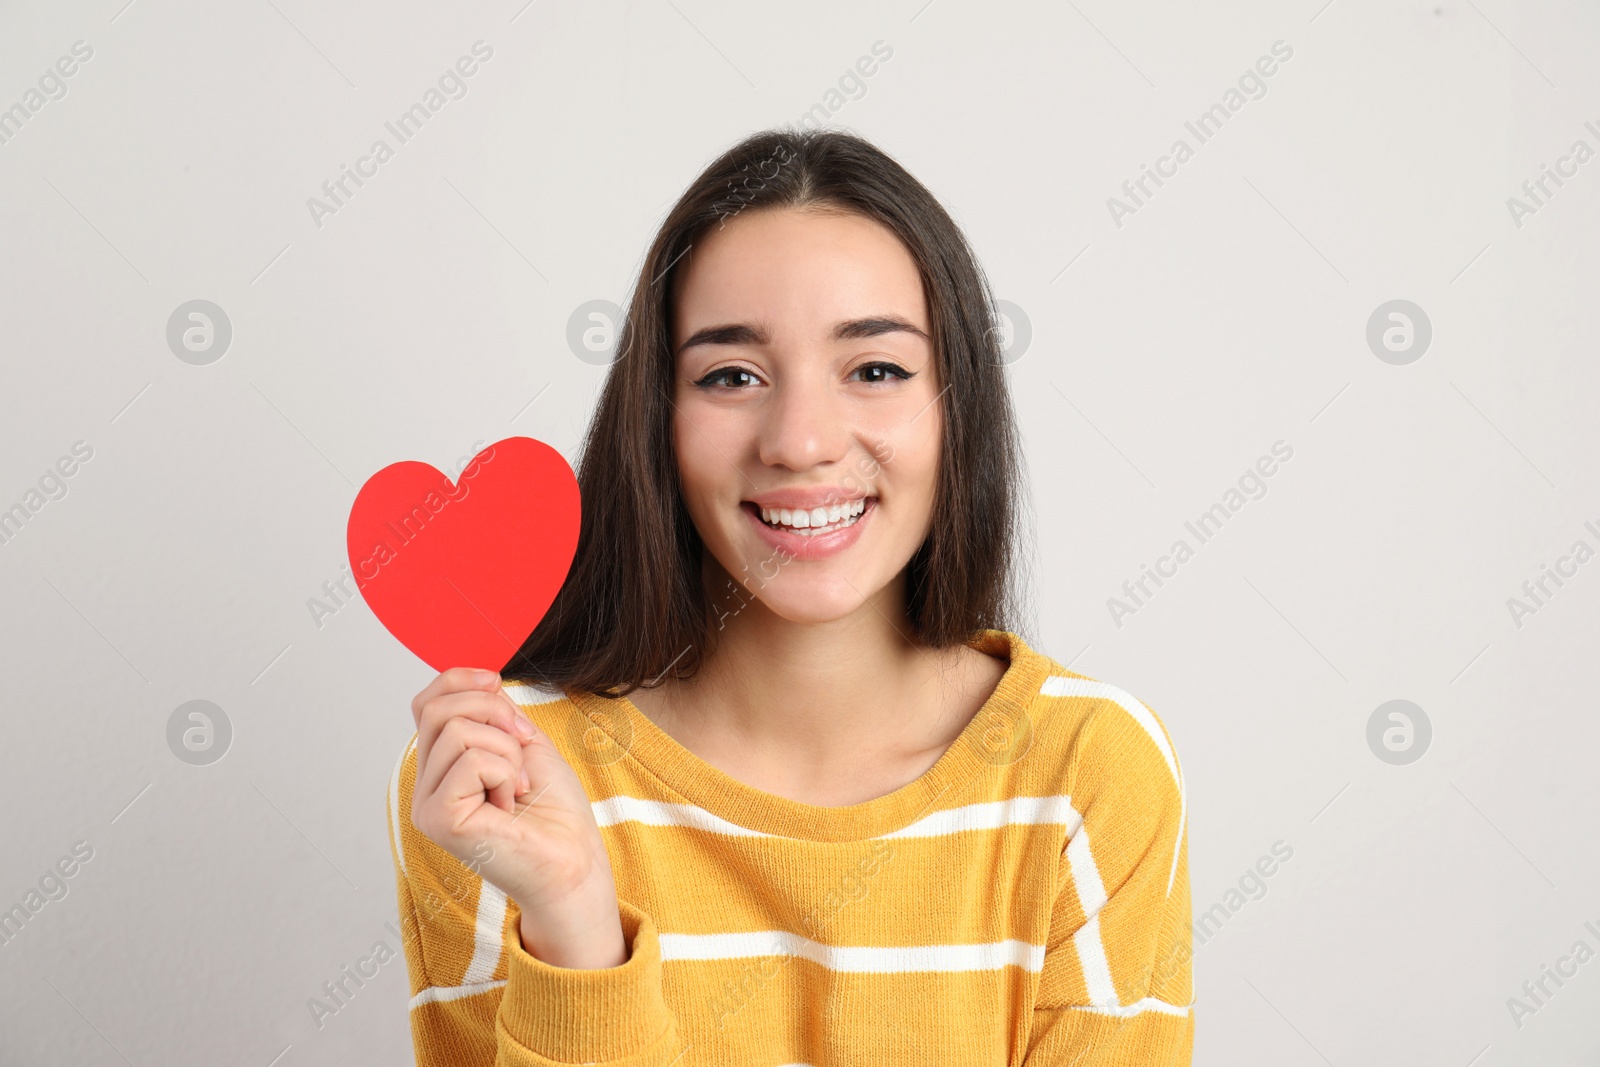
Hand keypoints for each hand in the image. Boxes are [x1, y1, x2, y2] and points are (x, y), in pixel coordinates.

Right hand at [408, 667, 624, 966]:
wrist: (573, 861)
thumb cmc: (555, 812)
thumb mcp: (525, 742)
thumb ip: (495, 713)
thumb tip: (481, 681)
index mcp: (442, 767)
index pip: (427, 703)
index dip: (460, 680)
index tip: (497, 683)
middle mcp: (425, 786)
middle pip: (438, 709)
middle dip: (494, 711)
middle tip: (523, 745)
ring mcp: (427, 805)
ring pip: (457, 731)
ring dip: (506, 750)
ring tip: (517, 786)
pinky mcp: (439, 820)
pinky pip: (470, 761)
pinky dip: (505, 772)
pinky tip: (510, 803)